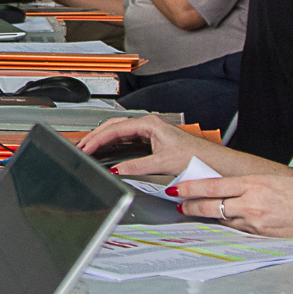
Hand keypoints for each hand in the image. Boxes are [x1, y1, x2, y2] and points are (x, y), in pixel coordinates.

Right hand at [76, 114, 215, 177]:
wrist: (213, 163)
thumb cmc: (195, 157)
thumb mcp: (163, 163)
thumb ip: (138, 166)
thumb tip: (117, 169)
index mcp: (149, 124)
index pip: (115, 129)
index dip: (97, 139)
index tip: (85, 148)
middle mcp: (148, 125)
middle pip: (113, 127)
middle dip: (94, 137)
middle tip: (79, 147)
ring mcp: (149, 132)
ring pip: (118, 132)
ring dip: (102, 140)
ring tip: (87, 149)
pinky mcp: (150, 141)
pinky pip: (125, 140)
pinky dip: (111, 145)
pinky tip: (104, 152)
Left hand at [172, 172, 292, 242]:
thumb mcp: (281, 181)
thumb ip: (255, 185)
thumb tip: (235, 187)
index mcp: (258, 184)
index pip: (214, 185)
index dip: (192, 187)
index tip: (178, 188)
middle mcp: (254, 204)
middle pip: (211, 205)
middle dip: (191, 205)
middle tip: (179, 204)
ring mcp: (257, 224)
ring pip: (223, 219)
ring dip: (209, 217)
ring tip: (196, 214)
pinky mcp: (263, 239)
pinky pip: (239, 232)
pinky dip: (229, 227)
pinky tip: (224, 225)